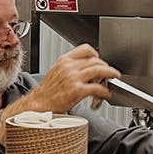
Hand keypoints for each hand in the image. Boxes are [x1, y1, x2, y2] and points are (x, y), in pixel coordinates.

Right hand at [0, 45, 119, 142]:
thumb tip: (86, 69)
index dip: (96, 55)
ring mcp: (73, 78)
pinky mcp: (77, 90)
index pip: (86, 49)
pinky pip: (97, 87)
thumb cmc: (47, 92)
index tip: (100, 60)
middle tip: (110, 73)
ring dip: (110, 74)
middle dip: (106, 66)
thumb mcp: (57, 72)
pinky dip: (105, 91)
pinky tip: (106, 94)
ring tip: (113, 79)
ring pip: (99, 70)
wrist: (39, 104)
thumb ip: (70, 67)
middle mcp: (68, 67)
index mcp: (63, 60)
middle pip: (95, 60)